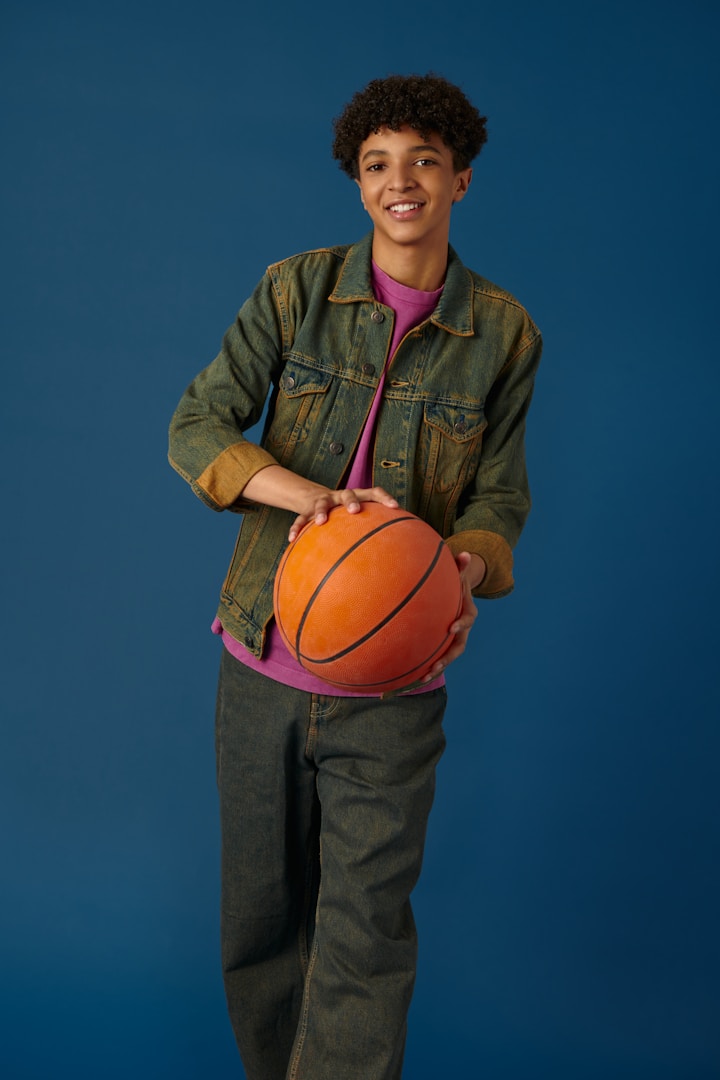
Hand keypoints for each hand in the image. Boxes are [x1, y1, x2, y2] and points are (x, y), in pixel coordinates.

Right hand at [288, 486, 398, 541]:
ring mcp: (323, 501)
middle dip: (351, 501)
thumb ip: (374, 529)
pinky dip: (296, 528)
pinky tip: (292, 540)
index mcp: (357, 496)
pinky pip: (300, 518)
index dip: (384, 498)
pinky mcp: (306, 510)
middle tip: (355, 511)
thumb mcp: (358, 517)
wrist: (314, 497)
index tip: (396, 507)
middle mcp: (340, 496)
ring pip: (321, 504)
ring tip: (320, 522)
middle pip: (348, 494)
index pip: (374, 492)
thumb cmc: (344, 515)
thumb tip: (398, 553)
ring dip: (320, 512)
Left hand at [422, 551, 484, 680]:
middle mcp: (463, 628)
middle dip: (448, 657)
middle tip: (436, 665)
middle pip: (459, 646)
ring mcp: (454, 637)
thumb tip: (466, 554)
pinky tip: (410, 675)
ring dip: (437, 668)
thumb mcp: (458, 571)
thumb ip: (460, 564)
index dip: (461, 623)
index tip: (451, 628)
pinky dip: (426, 665)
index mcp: (468, 611)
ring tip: (423, 678)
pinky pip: (436, 655)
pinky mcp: (443, 642)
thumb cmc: (455, 579)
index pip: (468, 618)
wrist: (457, 590)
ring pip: (447, 656)